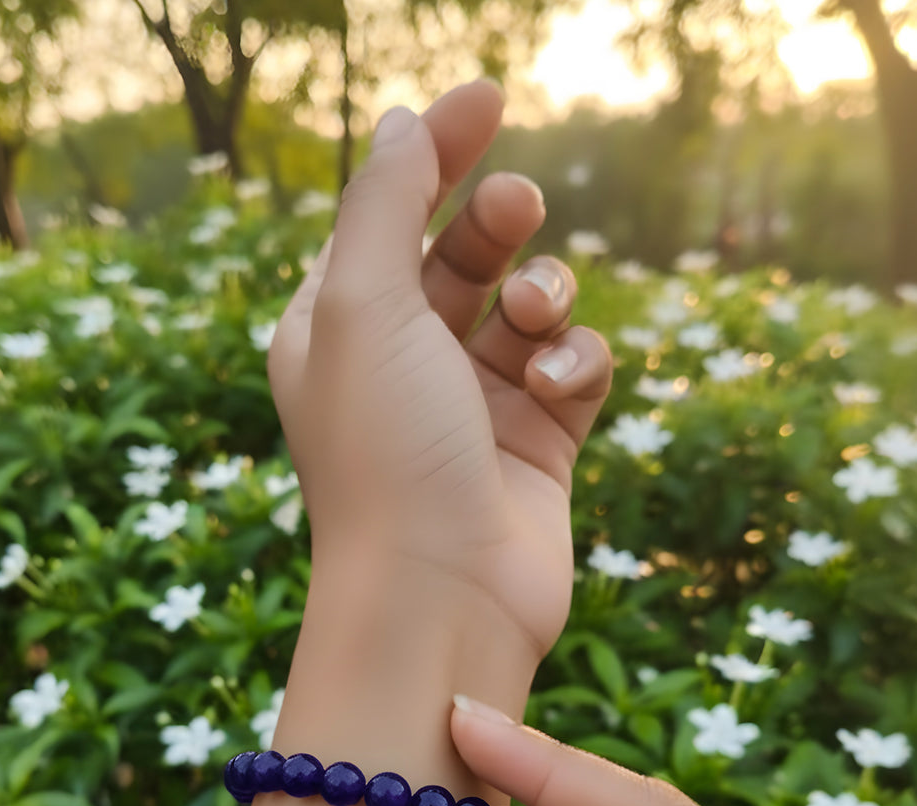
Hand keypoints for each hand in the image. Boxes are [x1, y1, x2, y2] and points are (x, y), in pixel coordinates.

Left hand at [267, 81, 612, 661]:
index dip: (435, 151)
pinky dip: (574, 362)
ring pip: (533, 307)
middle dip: (496, 221)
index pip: (390, 214)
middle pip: (465, 253)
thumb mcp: (363, 307)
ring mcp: (476, 405)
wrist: (442, 596)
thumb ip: (383, 204)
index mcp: (342, 327)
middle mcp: (407, 363)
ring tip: (535, 324)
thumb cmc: (386, 451)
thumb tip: (403, 124)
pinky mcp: (540, 443)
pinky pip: (574, 368)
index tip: (489, 98)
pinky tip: (556, 388)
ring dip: (544, 296)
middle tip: (515, 206)